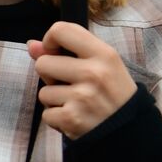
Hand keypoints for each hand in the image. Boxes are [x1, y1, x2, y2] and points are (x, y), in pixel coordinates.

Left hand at [29, 21, 137, 139]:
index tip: (55, 51)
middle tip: (71, 84)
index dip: (50, 40)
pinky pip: (46, 114)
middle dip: (50, 76)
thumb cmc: (113, 93)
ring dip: (55, 100)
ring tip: (77, 103)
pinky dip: (57, 118)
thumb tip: (31, 45)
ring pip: (43, 92)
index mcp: (104, 54)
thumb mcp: (101, 66)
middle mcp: (93, 73)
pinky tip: (75, 117)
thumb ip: (65, 52)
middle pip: (42, 63)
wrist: (131, 131)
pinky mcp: (71, 118)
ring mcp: (81, 97)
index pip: (61, 30)